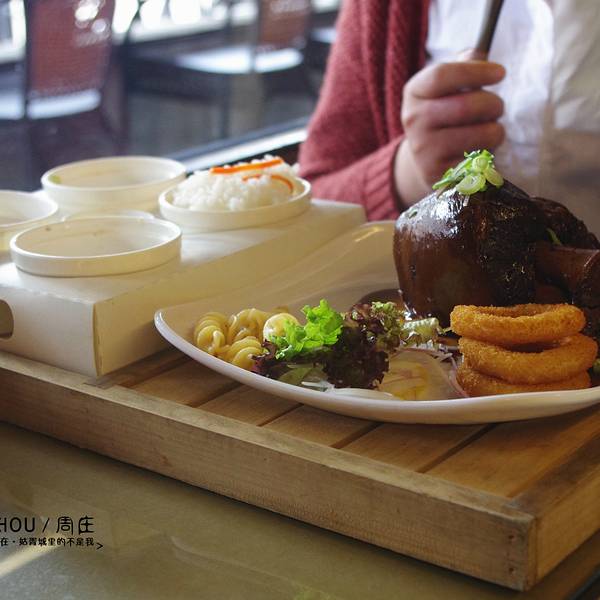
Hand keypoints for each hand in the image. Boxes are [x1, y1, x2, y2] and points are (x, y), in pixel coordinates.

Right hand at [394, 60, 505, 204]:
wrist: (425, 160)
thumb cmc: (444, 115)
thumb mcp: (446, 88)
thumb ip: (463, 67)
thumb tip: (479, 53)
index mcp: (414, 93)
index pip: (443, 75)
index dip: (476, 72)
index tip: (500, 73)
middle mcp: (413, 121)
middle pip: (466, 106)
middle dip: (493, 104)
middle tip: (498, 106)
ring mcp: (424, 150)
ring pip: (480, 134)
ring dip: (496, 130)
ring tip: (490, 130)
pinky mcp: (439, 173)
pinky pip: (480, 159)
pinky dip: (489, 153)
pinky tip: (480, 150)